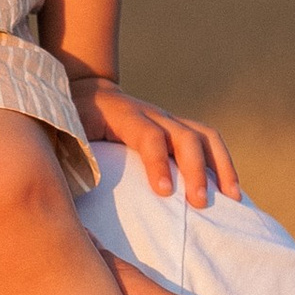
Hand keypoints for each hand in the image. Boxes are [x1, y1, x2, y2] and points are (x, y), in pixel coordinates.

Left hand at [59, 61, 241, 208]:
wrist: (86, 90)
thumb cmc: (70, 121)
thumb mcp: (62, 134)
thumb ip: (70, 156)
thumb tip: (70, 192)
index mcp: (123, 115)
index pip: (148, 136)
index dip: (157, 163)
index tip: (163, 192)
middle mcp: (153, 114)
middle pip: (185, 136)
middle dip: (196, 171)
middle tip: (199, 204)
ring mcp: (170, 119)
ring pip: (205, 136)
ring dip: (221, 166)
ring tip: (232, 199)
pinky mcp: (178, 127)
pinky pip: (209, 141)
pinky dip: (223, 164)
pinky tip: (231, 190)